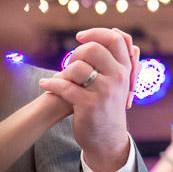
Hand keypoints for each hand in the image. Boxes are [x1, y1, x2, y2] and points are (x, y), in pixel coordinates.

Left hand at [39, 28, 138, 171]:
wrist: (107, 138)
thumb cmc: (107, 105)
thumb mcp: (119, 81)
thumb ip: (113, 59)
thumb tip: (103, 34)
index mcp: (126, 69)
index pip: (116, 39)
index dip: (96, 33)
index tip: (80, 37)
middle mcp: (120, 77)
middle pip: (93, 49)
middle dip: (75, 54)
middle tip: (70, 64)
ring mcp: (106, 91)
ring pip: (77, 67)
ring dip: (64, 72)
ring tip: (61, 78)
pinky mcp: (90, 105)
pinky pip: (64, 86)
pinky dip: (51, 84)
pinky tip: (45, 84)